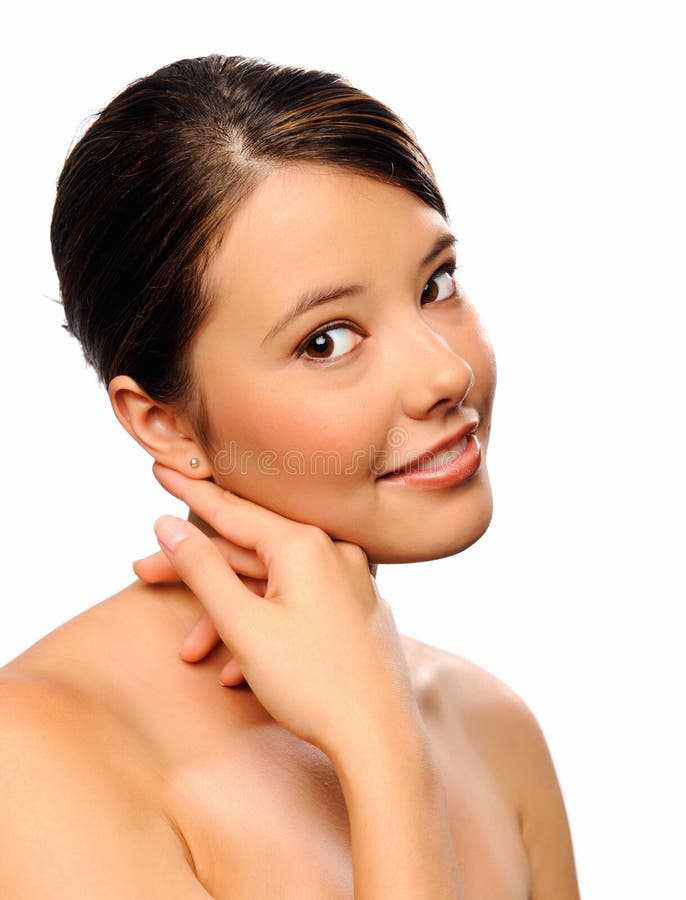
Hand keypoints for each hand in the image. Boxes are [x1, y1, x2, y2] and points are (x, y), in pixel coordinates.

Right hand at [148, 463, 419, 761]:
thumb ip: (203, 570)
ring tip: (192, 652)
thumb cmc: (312, 683)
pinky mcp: (353, 610)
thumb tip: (169, 527)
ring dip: (228, 615)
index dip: (190, 494)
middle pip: (248, 550)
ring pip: (271, 584)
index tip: (161, 468)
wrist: (380, 739)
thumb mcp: (244, 625)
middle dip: (196, 569)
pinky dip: (264, 629)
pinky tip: (238, 670)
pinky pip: (297, 605)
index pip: (232, 511)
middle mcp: (332, 553)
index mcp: (306, 546)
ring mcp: (347, 582)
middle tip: (143, 571)